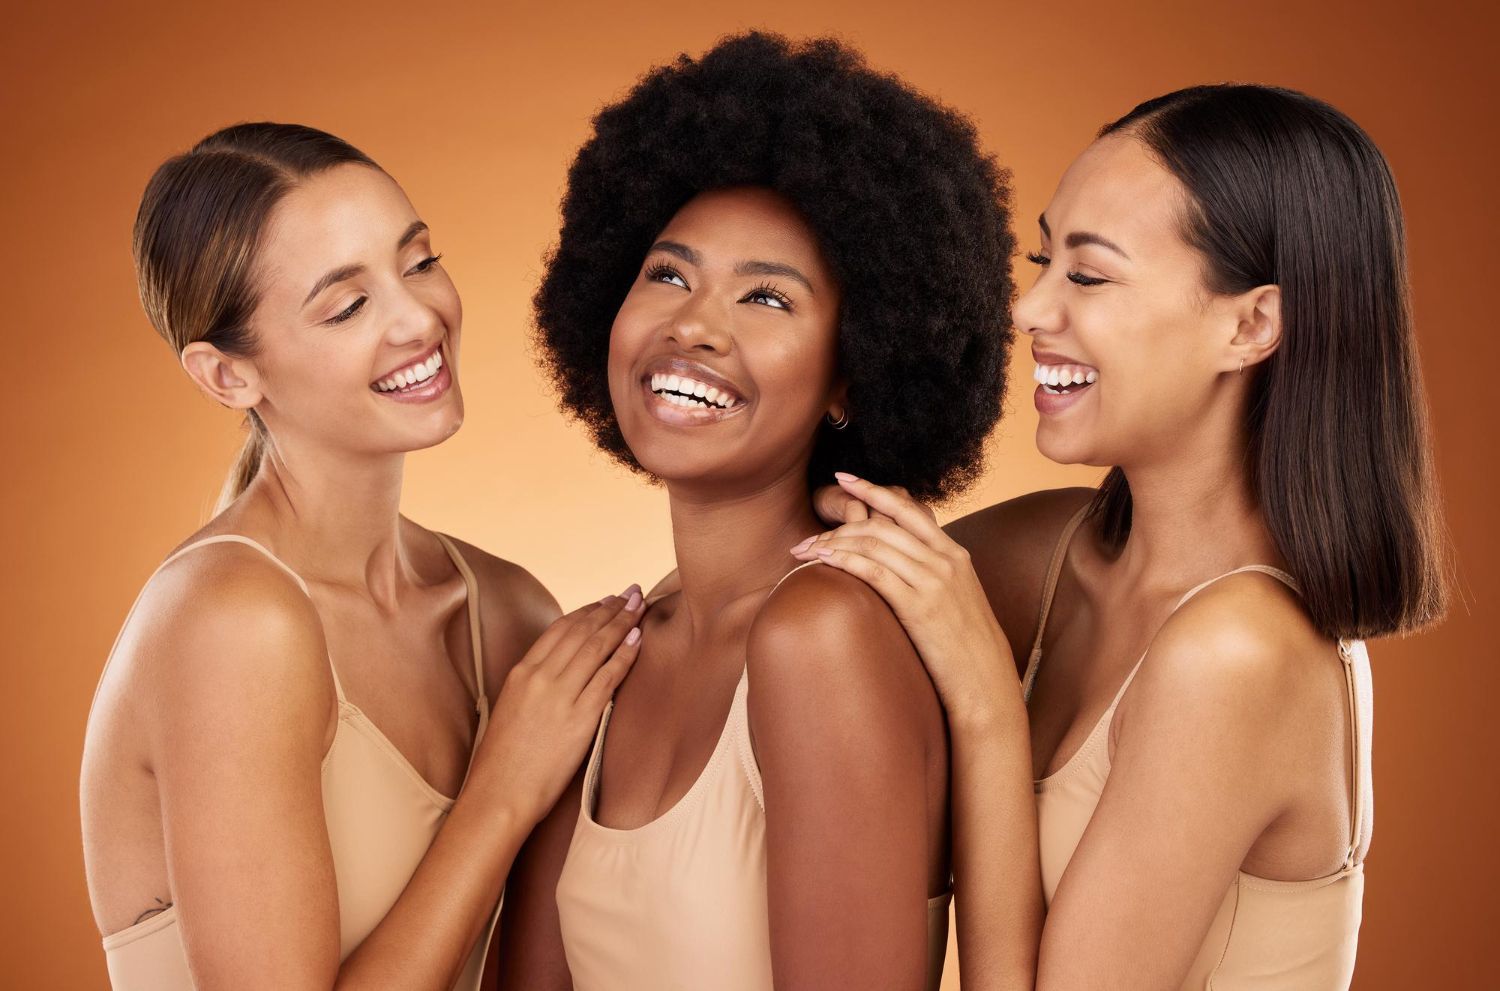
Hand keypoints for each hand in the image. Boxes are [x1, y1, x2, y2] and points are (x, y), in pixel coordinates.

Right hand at [474, 586, 644, 824]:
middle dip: (610, 608)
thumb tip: (556, 674)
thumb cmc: (503, 761)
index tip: (605, 601)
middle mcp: (540, 677)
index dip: (586, 611)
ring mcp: (560, 695)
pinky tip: (638, 639)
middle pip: (582, 630)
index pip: (560, 629)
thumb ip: (532, 687)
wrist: (499, 794)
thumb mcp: (510, 710)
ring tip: (640, 606)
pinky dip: (625, 654)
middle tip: (631, 593)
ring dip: (622, 622)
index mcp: (521, 673)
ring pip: (597, 646)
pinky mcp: (580, 717)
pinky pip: (608, 677)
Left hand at [793, 474, 1020, 729]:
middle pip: (883, 524)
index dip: (874, 490)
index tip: (844, 480)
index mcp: (955, 554)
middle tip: (809, 536)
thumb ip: (932, 574)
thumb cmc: (966, 646)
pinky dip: (844, 559)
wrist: (986, 680)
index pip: (909, 509)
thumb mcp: (957, 599)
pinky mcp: (919, 605)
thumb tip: (898, 564)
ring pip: (874, 543)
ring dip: (833, 542)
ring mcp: (934, 580)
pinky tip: (823, 560)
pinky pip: (874, 570)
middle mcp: (946, 560)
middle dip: (840, 524)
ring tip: (805, 551)